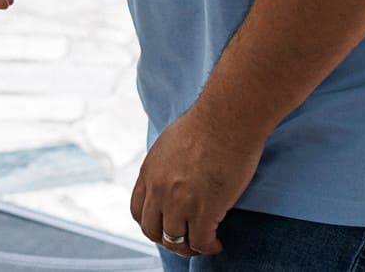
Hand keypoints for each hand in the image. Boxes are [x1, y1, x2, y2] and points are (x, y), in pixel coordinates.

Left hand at [130, 101, 265, 258]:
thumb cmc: (207, 123)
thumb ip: (165, 165)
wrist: (226, 119)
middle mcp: (159, 190)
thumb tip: (174, 178)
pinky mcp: (205, 210)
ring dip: (189, 246)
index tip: (165, 226)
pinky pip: (201, 242)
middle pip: (152, 230)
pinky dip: (209, 247)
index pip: (138, 211)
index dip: (151, 223)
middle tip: (184, 238)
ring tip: (203, 242)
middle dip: (167, 239)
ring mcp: (180, 202)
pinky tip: (217, 242)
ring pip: (175, 241)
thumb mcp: (170, 143)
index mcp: (149, 172)